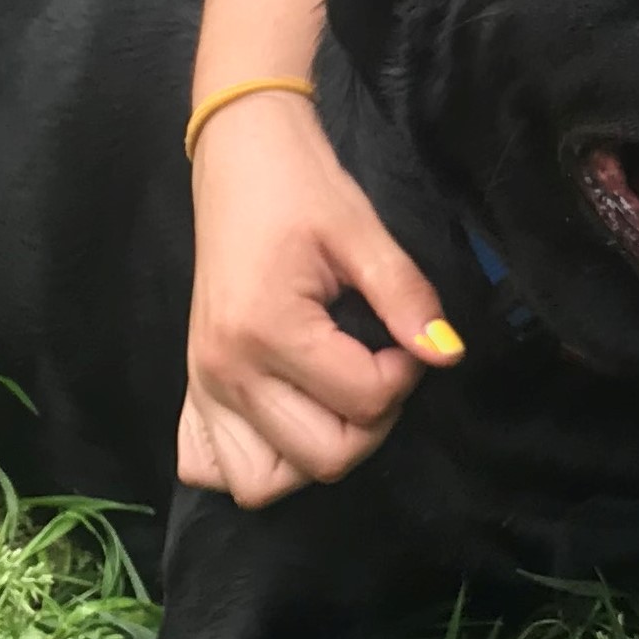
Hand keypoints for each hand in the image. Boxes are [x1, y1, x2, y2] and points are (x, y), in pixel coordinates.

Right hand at [180, 89, 462, 505]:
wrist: (240, 155)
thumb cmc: (302, 186)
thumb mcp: (363, 231)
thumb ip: (405, 295)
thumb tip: (447, 352)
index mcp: (267, 330)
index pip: (362, 400)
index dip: (404, 373)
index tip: (406, 334)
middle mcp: (226, 374)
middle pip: (321, 457)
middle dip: (371, 420)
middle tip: (381, 364)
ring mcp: (202, 387)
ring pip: (264, 483)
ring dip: (315, 452)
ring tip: (338, 395)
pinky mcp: (191, 389)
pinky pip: (211, 467)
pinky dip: (254, 459)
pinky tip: (286, 416)